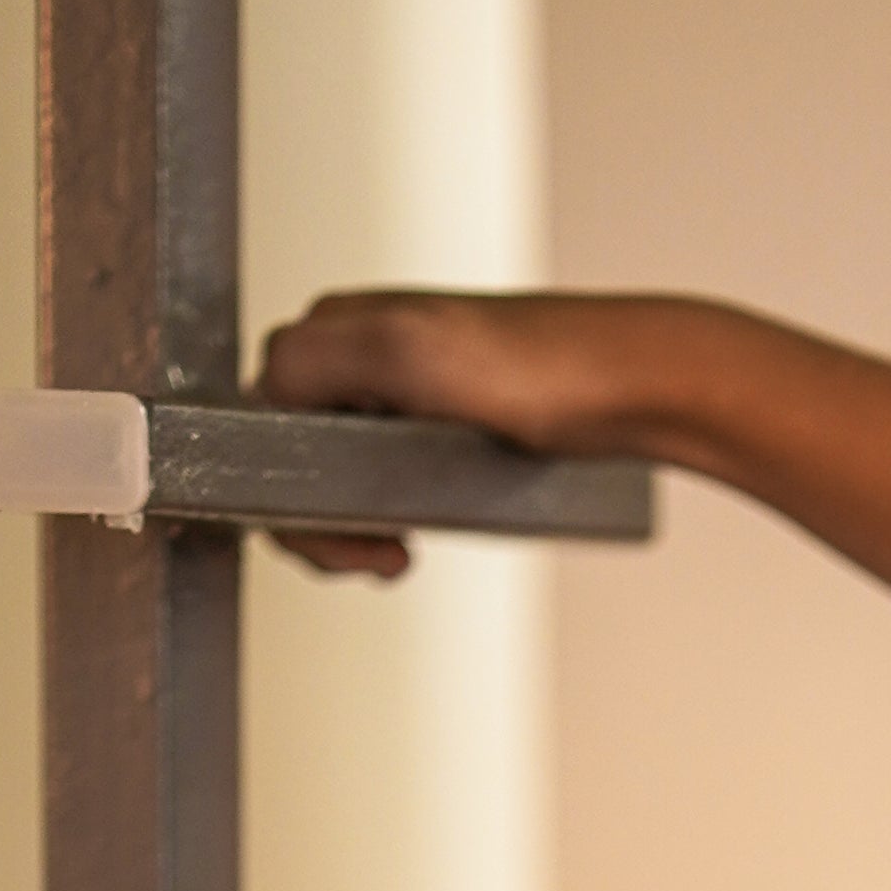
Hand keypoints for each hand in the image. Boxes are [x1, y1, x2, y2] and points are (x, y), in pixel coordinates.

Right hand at [251, 287, 709, 575]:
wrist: (629, 387)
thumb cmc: (540, 371)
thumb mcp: (403, 352)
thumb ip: (313, 362)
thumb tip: (261, 391)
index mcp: (333, 329)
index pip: (261, 426)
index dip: (290, 499)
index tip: (348, 541)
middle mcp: (359, 353)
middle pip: (295, 460)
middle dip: (326, 525)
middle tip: (382, 560)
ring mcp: (400, 391)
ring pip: (339, 477)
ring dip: (356, 529)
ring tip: (397, 556)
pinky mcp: (440, 425)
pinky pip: (388, 480)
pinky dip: (391, 517)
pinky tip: (415, 536)